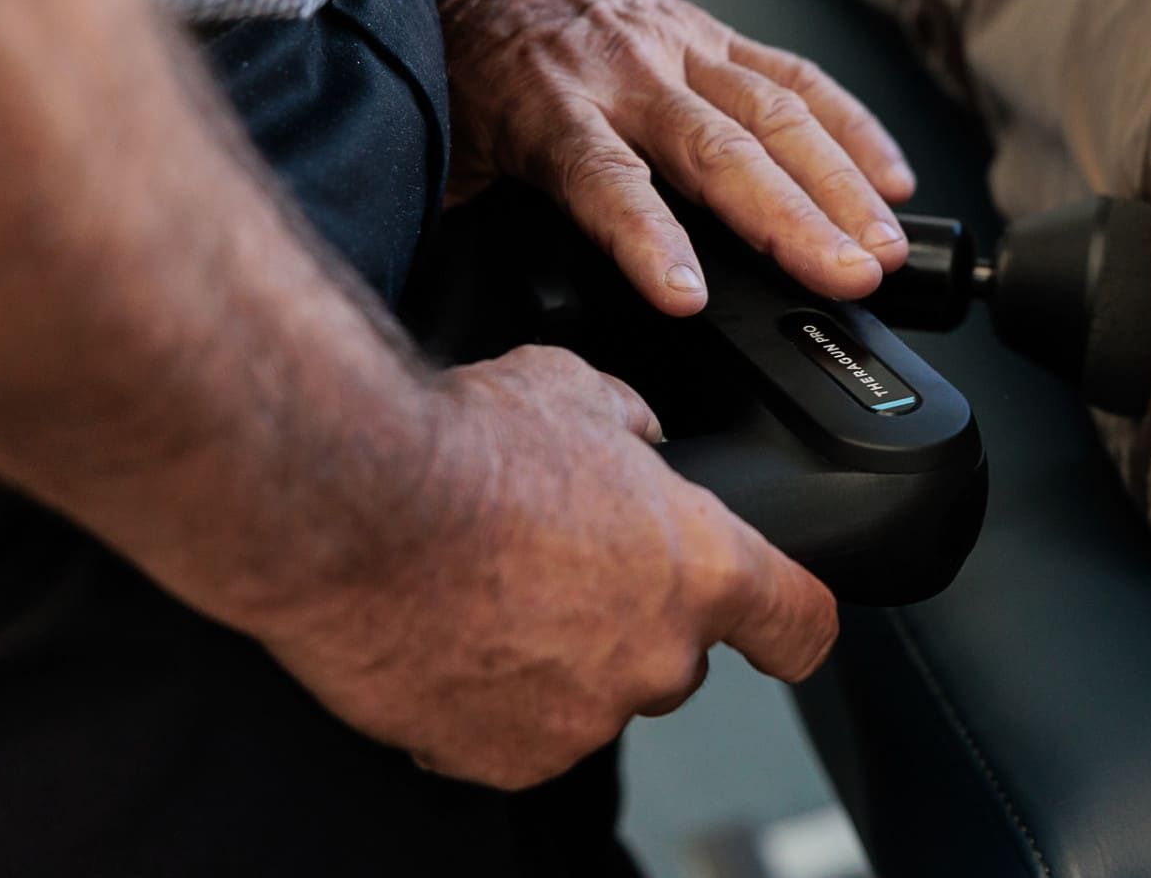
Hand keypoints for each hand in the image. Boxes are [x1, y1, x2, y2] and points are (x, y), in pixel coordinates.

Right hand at [256, 346, 838, 789]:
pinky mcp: (504, 758)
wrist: (350, 510)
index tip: (785, 628)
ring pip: (591, 696)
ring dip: (558, 659)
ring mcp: (580, 718)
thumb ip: (629, 425)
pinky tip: (449, 634)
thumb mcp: (573, 391)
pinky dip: (491, 700)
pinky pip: (516, 735)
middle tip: (561, 569)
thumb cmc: (461, 446)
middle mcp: (655, 657)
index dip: (795, 624)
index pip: (800, 622)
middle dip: (634, 621)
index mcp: (699, 567)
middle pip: (677, 658)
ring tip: (488, 592)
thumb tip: (636, 434)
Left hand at [428, 0, 915, 315]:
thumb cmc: (474, 48)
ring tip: (884, 248)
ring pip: (778, 116)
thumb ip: (465, 206)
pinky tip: (894, 182)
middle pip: (723, 153)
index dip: (647, 238)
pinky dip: (853, 130)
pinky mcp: (718, 34)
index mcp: (550, 104)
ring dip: (842, 186)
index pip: (605, 178)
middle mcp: (628, 72)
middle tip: (848, 276)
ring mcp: (682, 48)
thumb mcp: (446, 135)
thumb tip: (460, 280)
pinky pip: (797, 79)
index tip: (688, 296)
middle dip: (795, 220)